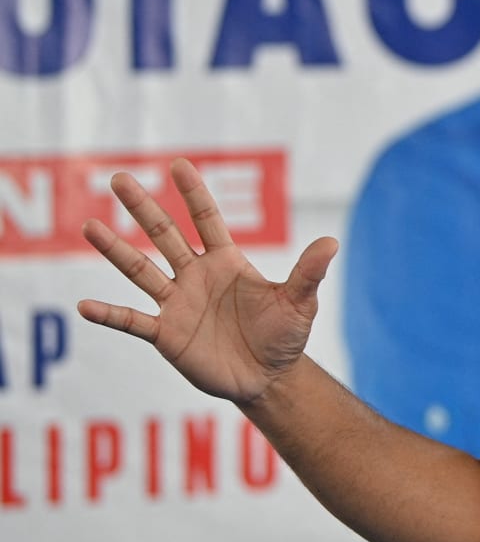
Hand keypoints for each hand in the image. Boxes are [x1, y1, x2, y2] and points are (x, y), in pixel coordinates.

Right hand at [77, 159, 337, 406]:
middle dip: (144, 208)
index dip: (194, 193)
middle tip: (120, 177)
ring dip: (115, 250)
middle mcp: (196, 276)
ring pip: (140, 270)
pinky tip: (85, 305)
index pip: (207, 220)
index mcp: (226, 263)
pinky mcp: (166, 334)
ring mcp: (177, 303)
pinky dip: (109, 314)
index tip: (178, 164)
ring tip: (88, 226)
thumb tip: (332, 242)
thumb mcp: (299, 303)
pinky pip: (132, 321)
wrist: (268, 377)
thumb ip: (308, 273)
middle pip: (165, 235)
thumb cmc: (284, 336)